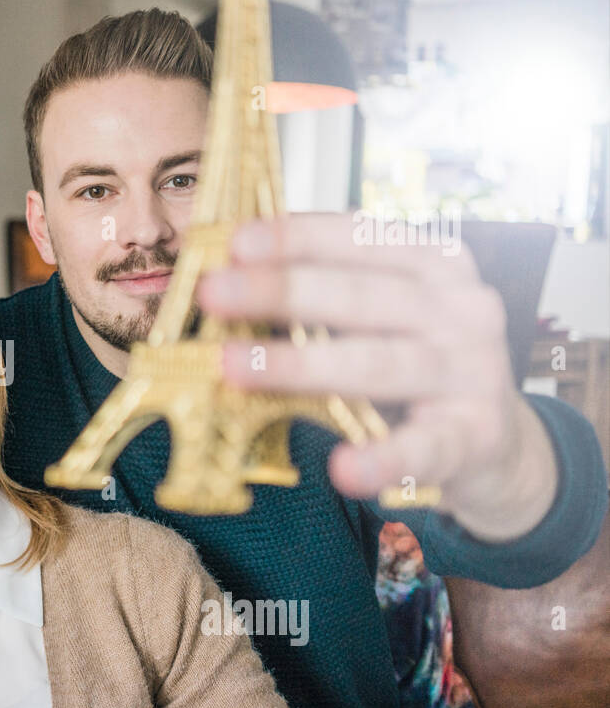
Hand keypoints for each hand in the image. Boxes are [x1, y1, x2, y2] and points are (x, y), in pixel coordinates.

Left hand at [196, 212, 557, 542]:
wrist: (493, 442)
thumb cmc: (415, 367)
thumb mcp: (378, 322)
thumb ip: (319, 305)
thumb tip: (224, 290)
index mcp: (434, 265)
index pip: (361, 239)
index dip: (297, 238)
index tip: (236, 241)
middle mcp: (462, 309)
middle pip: (361, 296)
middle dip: (281, 292)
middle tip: (214, 293)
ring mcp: (474, 372)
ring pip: (379, 364)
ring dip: (301, 365)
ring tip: (234, 366)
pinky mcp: (476, 437)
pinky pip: (423, 448)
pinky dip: (382, 459)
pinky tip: (343, 468)